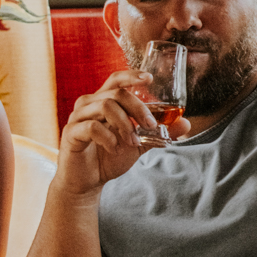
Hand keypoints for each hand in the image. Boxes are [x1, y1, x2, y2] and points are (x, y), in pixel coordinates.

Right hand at [55, 69, 189, 197]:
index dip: (131, 75)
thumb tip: (186, 123)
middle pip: (116, 92)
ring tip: (132, 142)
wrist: (86, 182)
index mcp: (103, 101)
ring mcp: (77, 118)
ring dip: (125, 124)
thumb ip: (158, 133)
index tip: (150, 79)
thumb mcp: (138, 145)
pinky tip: (114, 149)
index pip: (116, 79)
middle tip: (150, 125)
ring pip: (105, 106)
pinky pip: (92, 127)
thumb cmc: (108, 158)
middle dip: (138, 107)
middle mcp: (88, 105)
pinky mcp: (70, 133)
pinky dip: (109, 137)